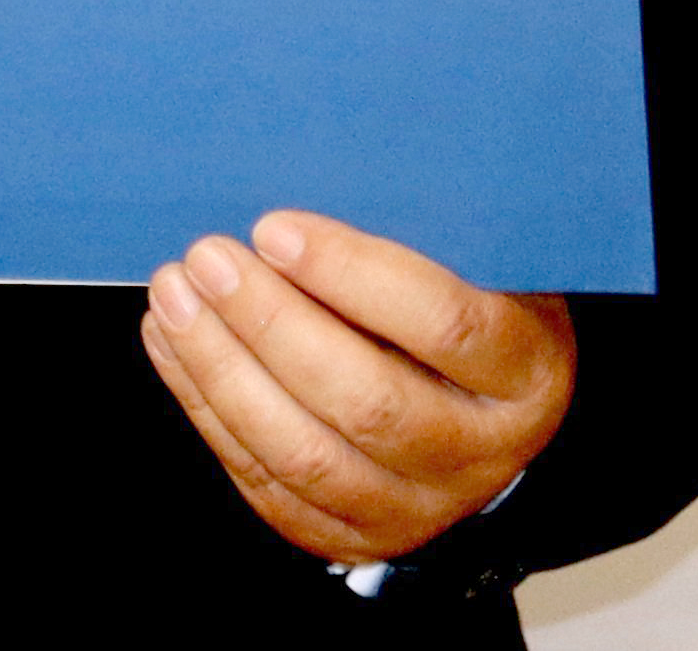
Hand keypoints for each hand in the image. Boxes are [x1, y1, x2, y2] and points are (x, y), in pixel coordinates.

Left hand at [139, 211, 576, 565]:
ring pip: (306, 455)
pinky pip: (268, 483)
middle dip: (270, 325)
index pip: (445, 325)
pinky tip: (172, 344)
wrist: (479, 413)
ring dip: (223, 371)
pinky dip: (208, 410)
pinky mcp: (352, 535)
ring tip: (174, 297)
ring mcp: (417, 506)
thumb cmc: (465, 303)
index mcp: (525, 373)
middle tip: (207, 258)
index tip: (273, 228)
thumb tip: (304, 161)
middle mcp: (479, 453)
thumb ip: (416, 231)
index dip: (352, 275)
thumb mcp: (474, 263)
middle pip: (367, 402)